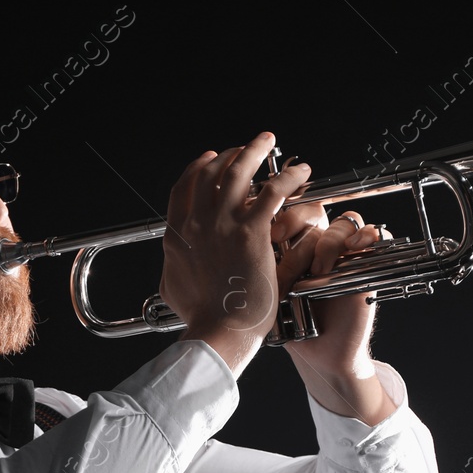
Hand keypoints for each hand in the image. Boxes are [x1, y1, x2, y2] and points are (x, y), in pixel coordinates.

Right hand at [161, 132, 312, 374]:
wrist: (219, 331)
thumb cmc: (201, 318)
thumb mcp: (173, 289)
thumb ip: (172, 268)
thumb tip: (170, 265)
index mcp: (177, 235)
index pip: (183, 188)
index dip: (198, 168)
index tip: (211, 159)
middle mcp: (196, 223)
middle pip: (210, 172)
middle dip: (228, 154)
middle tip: (245, 149)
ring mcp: (222, 225)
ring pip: (239, 172)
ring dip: (255, 151)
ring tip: (268, 142)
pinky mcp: (251, 231)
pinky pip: (273, 191)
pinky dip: (289, 177)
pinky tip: (302, 174)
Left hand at [274, 208, 390, 376]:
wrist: (317, 352)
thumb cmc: (291, 325)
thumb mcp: (269, 291)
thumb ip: (260, 266)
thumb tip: (243, 242)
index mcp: (292, 246)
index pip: (290, 212)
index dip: (282, 214)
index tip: (271, 234)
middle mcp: (319, 246)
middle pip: (314, 212)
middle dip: (297, 222)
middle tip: (283, 242)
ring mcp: (344, 254)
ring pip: (342, 224)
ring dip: (328, 242)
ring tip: (319, 269)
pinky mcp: (366, 266)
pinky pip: (375, 236)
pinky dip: (367, 234)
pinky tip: (354, 246)